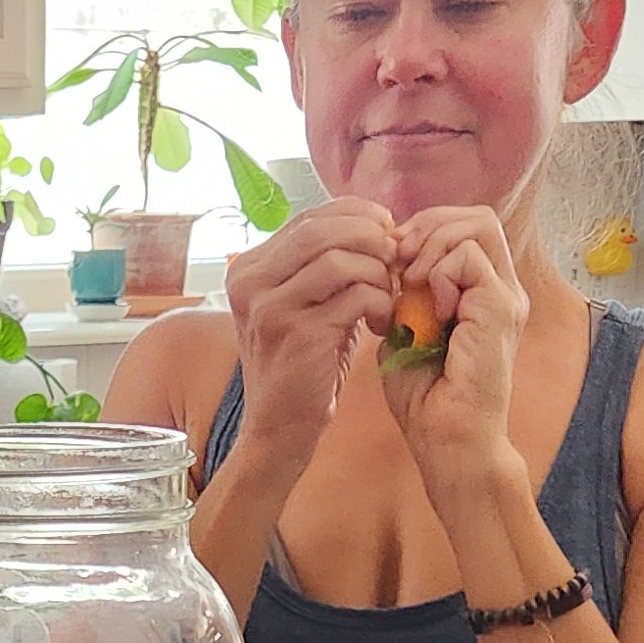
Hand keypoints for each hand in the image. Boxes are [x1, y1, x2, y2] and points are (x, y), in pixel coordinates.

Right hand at [224, 200, 397, 472]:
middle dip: (370, 238)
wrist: (279, 428)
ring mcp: (269, 306)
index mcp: (249, 268)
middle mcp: (250, 281)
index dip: (355, 214)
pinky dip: (379, 302)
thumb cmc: (301, 366)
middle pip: (322, 230)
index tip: (387, 227)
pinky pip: (354, 294)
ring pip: (341, 259)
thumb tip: (376, 227)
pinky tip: (380, 322)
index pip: (308, 217)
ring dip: (377, 274)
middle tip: (394, 259)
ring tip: (386, 298)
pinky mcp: (296, 332)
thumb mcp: (303, 306)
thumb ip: (323, 265)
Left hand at [377, 207, 528, 511]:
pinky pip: (469, 257)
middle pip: (477, 215)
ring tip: (409, 282)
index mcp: (481, 292)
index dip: (423, 230)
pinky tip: (426, 309)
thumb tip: (387, 260)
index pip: (463, 227)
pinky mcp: (501, 309)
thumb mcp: (404, 332)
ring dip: (432, 244)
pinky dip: (438, 272)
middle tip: (396, 257)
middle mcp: (501, 288)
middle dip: (428, 225)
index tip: (389, 259)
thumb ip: (402, 293)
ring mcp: (505, 297)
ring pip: (478, 224)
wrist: (448, 442)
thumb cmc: (426, 400)